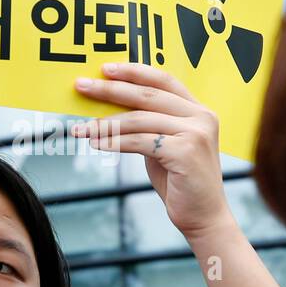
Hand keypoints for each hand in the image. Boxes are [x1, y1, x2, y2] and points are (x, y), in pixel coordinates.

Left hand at [70, 61, 233, 240]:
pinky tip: (97, 143)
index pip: (163, 80)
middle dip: (110, 89)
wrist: (204, 217)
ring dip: (105, 123)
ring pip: (139, 119)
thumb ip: (149, 125)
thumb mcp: (164, 146)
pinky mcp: (186, 153)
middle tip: (82, 86)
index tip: (105, 69)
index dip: (133, 71)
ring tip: (81, 127)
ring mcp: (196, 133)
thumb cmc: (181, 181)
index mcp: (198, 110)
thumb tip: (111, 109)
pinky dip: (114, 142)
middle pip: (147, 95)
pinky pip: (140, 142)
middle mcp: (201, 116)